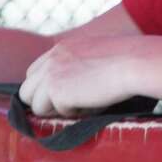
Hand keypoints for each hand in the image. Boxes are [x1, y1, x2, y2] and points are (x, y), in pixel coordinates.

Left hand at [18, 36, 138, 117]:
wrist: (134, 62)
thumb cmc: (125, 61)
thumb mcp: (95, 56)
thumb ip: (77, 67)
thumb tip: (71, 90)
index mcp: (61, 48)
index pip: (35, 72)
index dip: (46, 88)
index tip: (63, 95)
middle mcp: (52, 58)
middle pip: (27, 89)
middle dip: (44, 101)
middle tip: (69, 104)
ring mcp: (51, 74)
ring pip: (35, 104)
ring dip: (56, 109)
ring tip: (82, 102)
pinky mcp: (57, 90)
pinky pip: (55, 113)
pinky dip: (72, 113)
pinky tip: (92, 102)